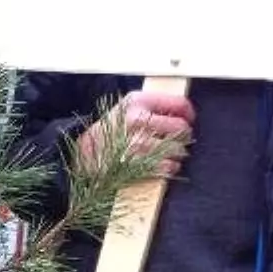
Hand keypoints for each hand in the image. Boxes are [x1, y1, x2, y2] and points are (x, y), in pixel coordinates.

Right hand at [78, 88, 194, 178]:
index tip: (188, 120)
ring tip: (168, 155)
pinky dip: (169, 169)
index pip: (180, 104)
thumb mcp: (128, 107)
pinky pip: (168, 168)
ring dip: (177, 155)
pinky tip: (163, 166)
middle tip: (176, 141)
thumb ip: (154, 106)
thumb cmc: (110, 131)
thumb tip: (184, 113)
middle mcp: (138, 121)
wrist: (83, 155)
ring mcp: (138, 145)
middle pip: (182, 129)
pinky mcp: (137, 165)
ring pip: (178, 151)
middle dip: (182, 138)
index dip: (189, 114)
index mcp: (138, 102)